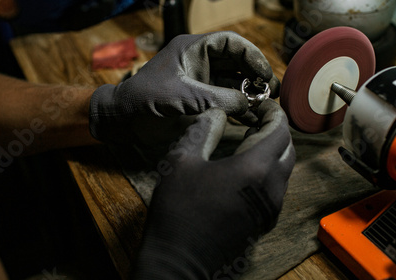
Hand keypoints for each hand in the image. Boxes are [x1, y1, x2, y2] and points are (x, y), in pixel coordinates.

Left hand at [89, 31, 279, 147]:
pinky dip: (237, 106)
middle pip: (235, 62)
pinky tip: (250, 116)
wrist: (123, 120)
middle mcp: (198, 62)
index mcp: (192, 49)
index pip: (230, 43)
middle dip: (255, 75)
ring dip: (248, 92)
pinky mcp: (198, 99)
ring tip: (266, 105)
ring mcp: (199, 81)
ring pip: (232, 81)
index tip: (265, 73)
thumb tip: (251, 104)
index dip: (251, 56)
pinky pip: (224, 98)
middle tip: (273, 91)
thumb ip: (219, 99)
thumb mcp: (185, 97)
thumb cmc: (145, 100)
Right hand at [132, 100, 294, 279]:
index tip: (262, 103)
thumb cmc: (179, 209)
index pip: (280, 130)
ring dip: (274, 151)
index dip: (274, 112)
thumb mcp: (182, 160)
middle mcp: (271, 188)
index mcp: (254, 168)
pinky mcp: (263, 222)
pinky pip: (276, 189)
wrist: (180, 260)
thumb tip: (217, 114)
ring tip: (250, 140)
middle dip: (277, 130)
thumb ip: (203, 130)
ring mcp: (270, 208)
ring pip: (284, 171)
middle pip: (288, 150)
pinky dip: (268, 171)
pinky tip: (246, 169)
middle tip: (256, 119)